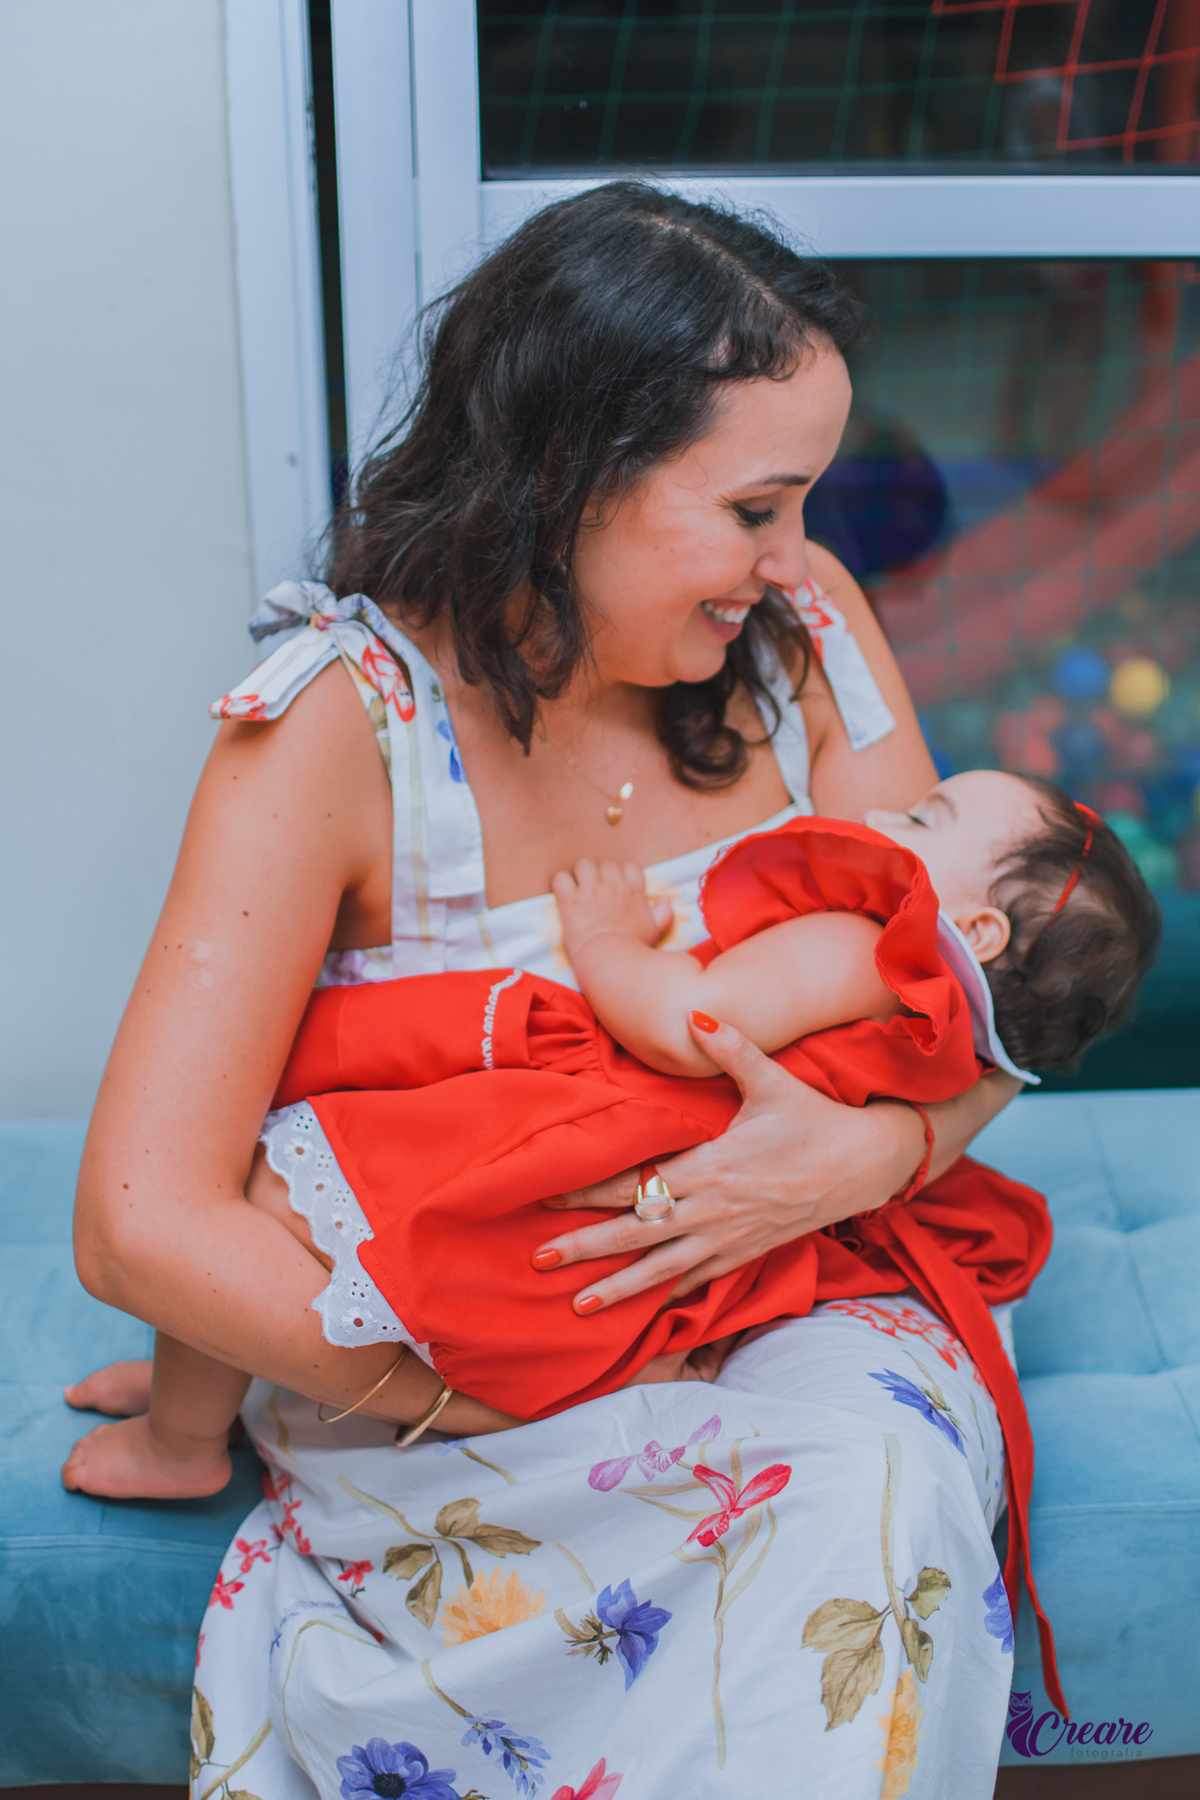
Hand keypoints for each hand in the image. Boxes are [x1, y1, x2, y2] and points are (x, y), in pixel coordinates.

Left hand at [533, 1015, 926, 1312]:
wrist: (867, 1164)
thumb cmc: (815, 1120)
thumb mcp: (773, 1081)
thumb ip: (730, 1048)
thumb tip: (695, 1015)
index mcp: (712, 1167)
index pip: (638, 1182)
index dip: (589, 1191)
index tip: (548, 1197)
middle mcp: (715, 1210)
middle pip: (637, 1233)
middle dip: (585, 1248)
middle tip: (538, 1260)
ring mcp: (731, 1238)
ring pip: (663, 1269)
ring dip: (619, 1288)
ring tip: (579, 1305)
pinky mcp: (748, 1253)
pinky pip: (701, 1280)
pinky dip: (670, 1294)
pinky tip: (644, 1310)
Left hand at [551, 858, 673, 963]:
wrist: (611, 960)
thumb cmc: (635, 948)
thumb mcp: (656, 930)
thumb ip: (664, 913)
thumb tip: (665, 898)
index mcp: (633, 890)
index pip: (630, 867)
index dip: (623, 875)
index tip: (619, 888)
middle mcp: (612, 885)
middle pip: (606, 864)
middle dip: (602, 875)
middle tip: (597, 893)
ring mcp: (590, 890)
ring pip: (583, 864)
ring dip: (581, 875)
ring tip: (579, 891)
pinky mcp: (570, 901)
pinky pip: (561, 878)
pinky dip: (561, 884)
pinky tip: (564, 896)